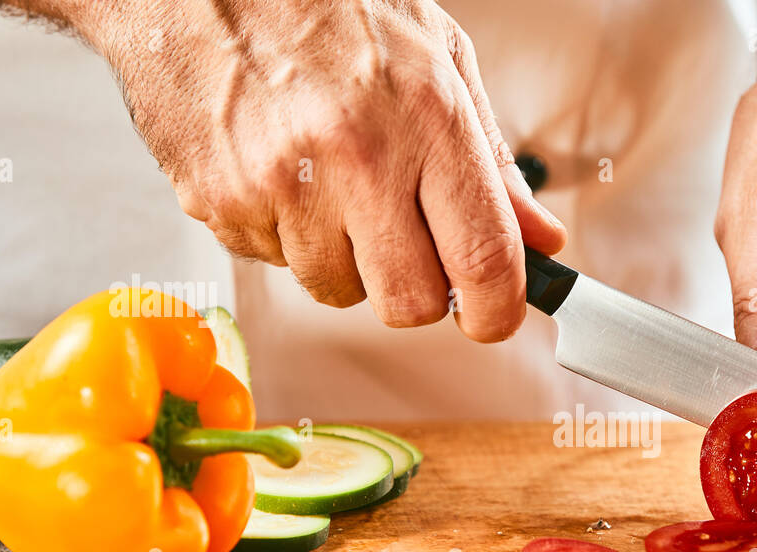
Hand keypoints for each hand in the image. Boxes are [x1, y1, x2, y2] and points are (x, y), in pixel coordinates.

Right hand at [93, 0, 565, 340]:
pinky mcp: (220, 202)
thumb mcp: (436, 55)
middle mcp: (356, 154)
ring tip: (328, 182)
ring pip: (338, 290)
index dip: (498, 309)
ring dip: (344, 258)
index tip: (495, 315)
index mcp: (426, 115)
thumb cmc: (323, 2)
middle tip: (407, 246)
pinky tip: (279, 173)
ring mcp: (281, 184)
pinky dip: (284, 235)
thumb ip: (490, 158)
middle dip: (418, 292)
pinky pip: (274, 264)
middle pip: (411, 302)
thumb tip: (536, 238)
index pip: (484, 259)